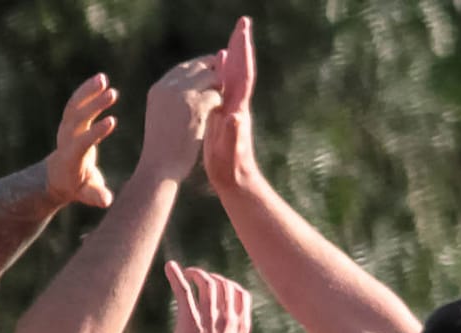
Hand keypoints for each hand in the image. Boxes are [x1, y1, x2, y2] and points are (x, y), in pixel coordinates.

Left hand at [45, 74, 117, 208]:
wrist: (57, 177)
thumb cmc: (76, 187)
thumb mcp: (86, 195)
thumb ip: (96, 195)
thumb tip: (107, 200)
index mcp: (71, 158)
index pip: (83, 142)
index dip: (96, 132)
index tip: (113, 122)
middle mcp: (67, 139)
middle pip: (77, 118)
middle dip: (94, 106)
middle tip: (112, 93)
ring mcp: (67, 128)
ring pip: (75, 106)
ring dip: (88, 91)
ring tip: (104, 78)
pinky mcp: (70, 121)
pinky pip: (76, 102)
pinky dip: (86, 90)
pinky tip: (101, 78)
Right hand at [139, 52, 226, 181]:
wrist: (159, 167)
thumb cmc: (161, 151)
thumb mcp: (160, 119)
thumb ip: (170, 103)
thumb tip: (183, 97)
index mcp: (157, 90)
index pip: (182, 69)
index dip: (199, 69)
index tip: (211, 73)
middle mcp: (168, 87)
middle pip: (196, 67)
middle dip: (213, 71)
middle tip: (225, 79)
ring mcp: (182, 94)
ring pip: (209, 76)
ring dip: (218, 86)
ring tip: (221, 99)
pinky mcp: (195, 106)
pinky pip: (215, 93)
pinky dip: (220, 102)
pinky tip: (220, 112)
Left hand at [165, 262, 251, 332]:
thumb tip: (233, 328)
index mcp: (241, 328)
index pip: (241, 295)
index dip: (230, 285)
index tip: (219, 286)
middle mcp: (228, 321)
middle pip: (225, 286)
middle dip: (213, 277)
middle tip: (200, 278)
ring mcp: (210, 321)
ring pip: (207, 284)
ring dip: (197, 274)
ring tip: (188, 273)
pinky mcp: (190, 323)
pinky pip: (185, 292)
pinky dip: (177, 276)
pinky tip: (170, 267)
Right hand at [205, 17, 260, 192]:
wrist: (235, 181)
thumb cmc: (231, 167)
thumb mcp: (229, 150)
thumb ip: (232, 133)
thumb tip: (233, 117)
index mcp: (238, 107)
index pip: (242, 74)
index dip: (242, 52)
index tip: (242, 32)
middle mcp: (239, 104)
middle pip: (241, 69)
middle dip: (241, 46)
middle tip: (243, 23)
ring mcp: (233, 108)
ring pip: (234, 77)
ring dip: (233, 57)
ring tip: (231, 41)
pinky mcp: (225, 115)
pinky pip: (224, 88)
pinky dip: (222, 75)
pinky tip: (218, 70)